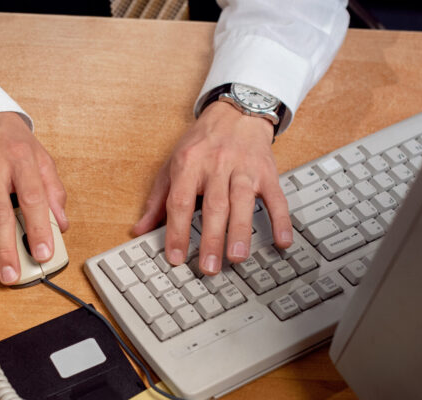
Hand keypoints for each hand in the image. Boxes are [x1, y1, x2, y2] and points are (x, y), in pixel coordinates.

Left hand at [132, 101, 292, 275]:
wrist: (237, 111)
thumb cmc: (202, 142)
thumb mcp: (173, 164)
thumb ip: (157, 199)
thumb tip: (140, 229)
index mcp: (189, 164)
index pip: (180, 202)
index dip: (177, 231)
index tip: (176, 257)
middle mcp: (217, 165)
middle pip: (214, 205)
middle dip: (211, 238)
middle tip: (209, 267)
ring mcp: (244, 168)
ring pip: (242, 201)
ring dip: (241, 231)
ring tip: (238, 257)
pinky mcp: (267, 172)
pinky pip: (276, 197)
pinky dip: (280, 219)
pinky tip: (282, 240)